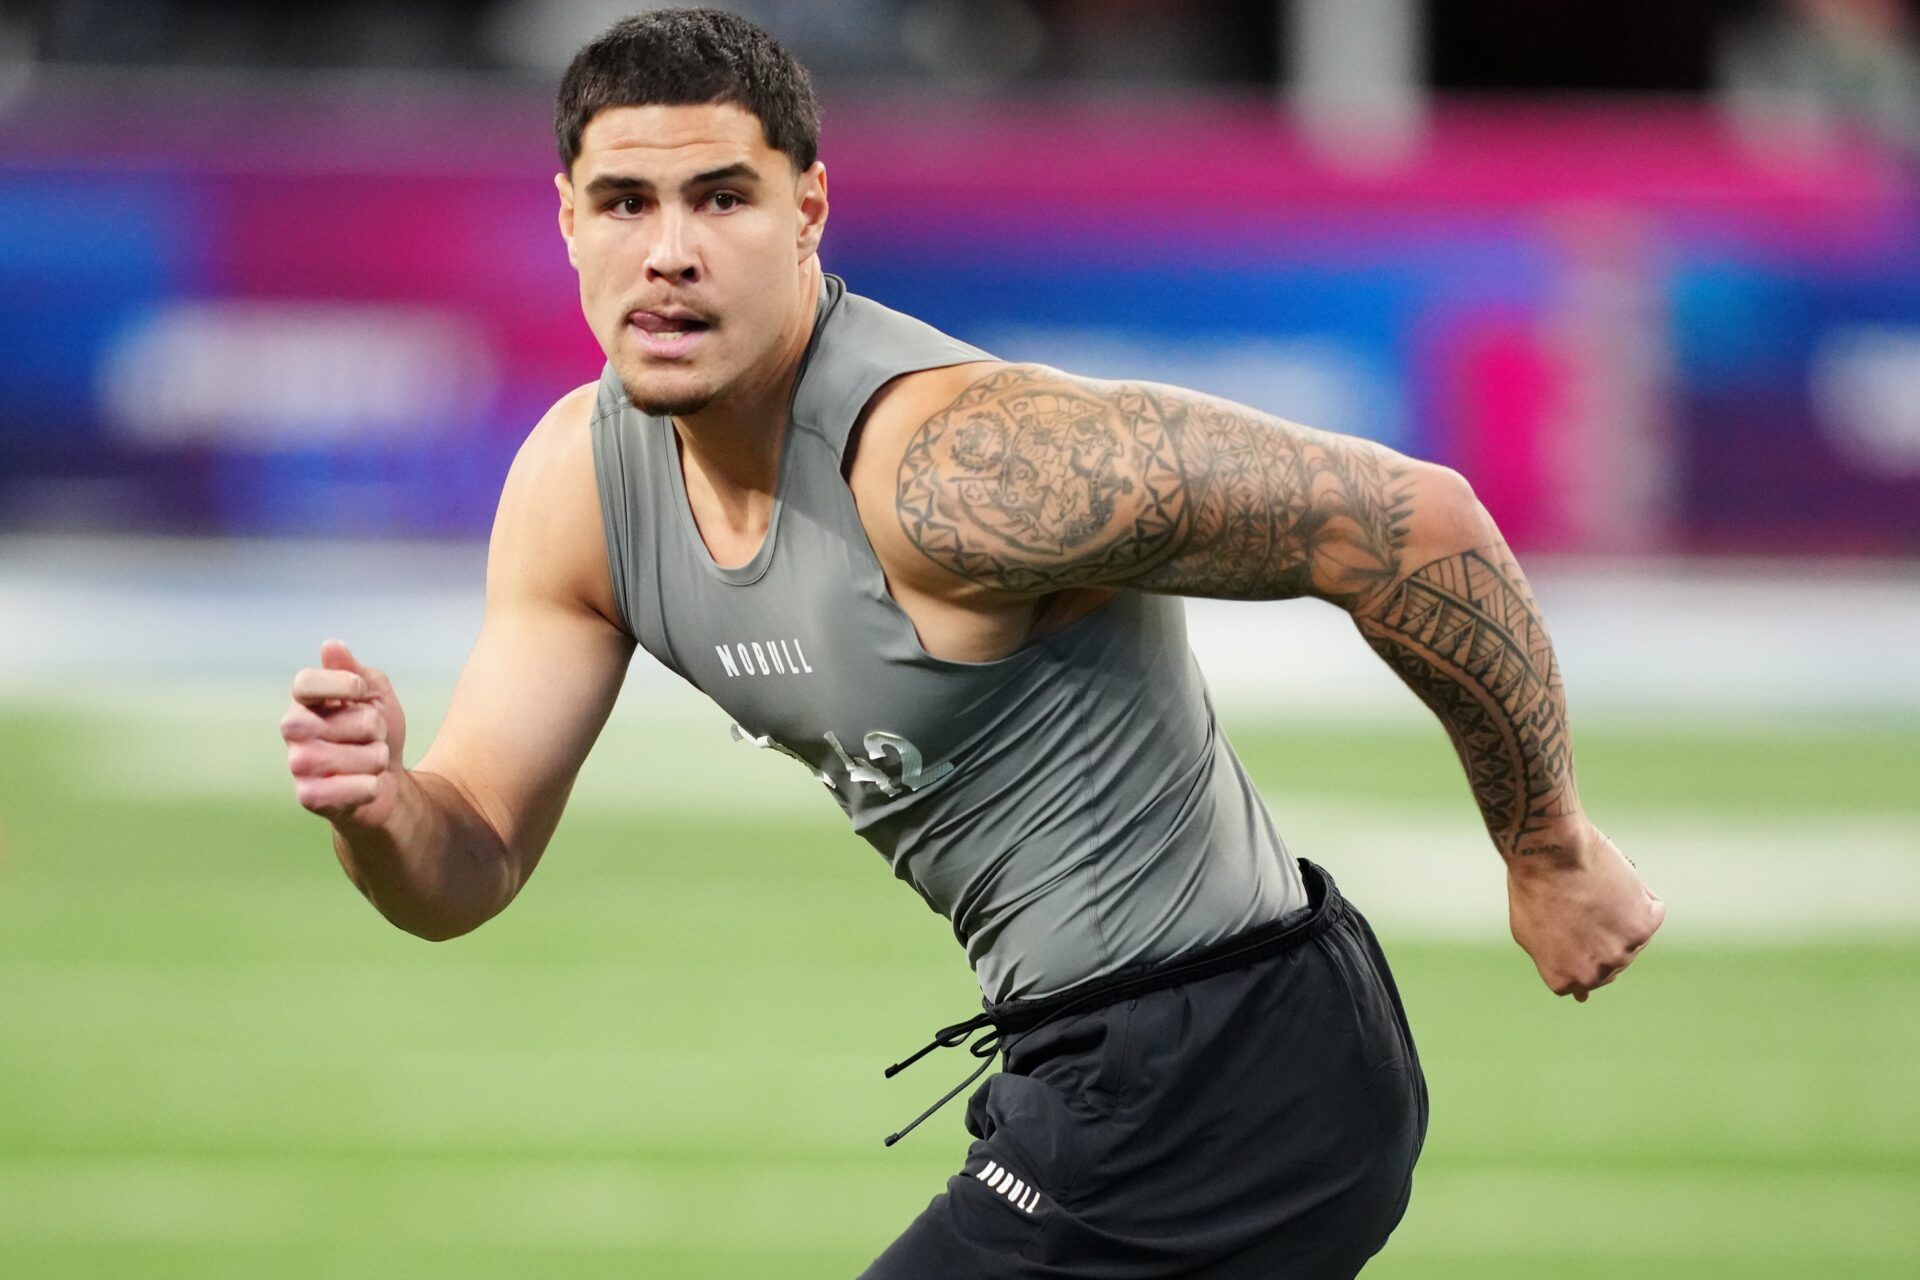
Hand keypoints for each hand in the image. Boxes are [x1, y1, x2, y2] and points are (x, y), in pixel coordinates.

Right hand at [281, 639, 408, 828]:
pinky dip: (371, 786)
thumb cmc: (377, 734)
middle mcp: (293, 730)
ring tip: (370, 761)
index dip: (341, 684)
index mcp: (304, 701)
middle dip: (374, 728)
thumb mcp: (376, 695)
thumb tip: (331, 646)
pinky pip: (353, 787)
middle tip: (371, 737)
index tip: (361, 691)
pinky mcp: (309, 796)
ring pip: (356, 756)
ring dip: (377, 758)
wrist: (389, 783)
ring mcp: (298, 764)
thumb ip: (356, 670)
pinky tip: (366, 785)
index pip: (305, 683)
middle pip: (346, 721)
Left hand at [1507, 824, 1663, 1001]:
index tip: (1574, 927)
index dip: (1580, 948)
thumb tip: (1580, 996)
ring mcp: (1624, 952)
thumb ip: (1555, 963)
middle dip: (1600, 937)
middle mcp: (1597, 973)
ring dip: (1619, 915)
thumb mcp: (1530, 933)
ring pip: (1633, 937)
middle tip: (1583, 906)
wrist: (1550, 853)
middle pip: (1611, 962)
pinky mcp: (1645, 925)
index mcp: (1566, 979)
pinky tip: (1613, 881)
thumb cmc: (1534, 887)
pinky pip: (1651, 910)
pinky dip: (1639, 893)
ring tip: (1593, 891)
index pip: (1583, 981)